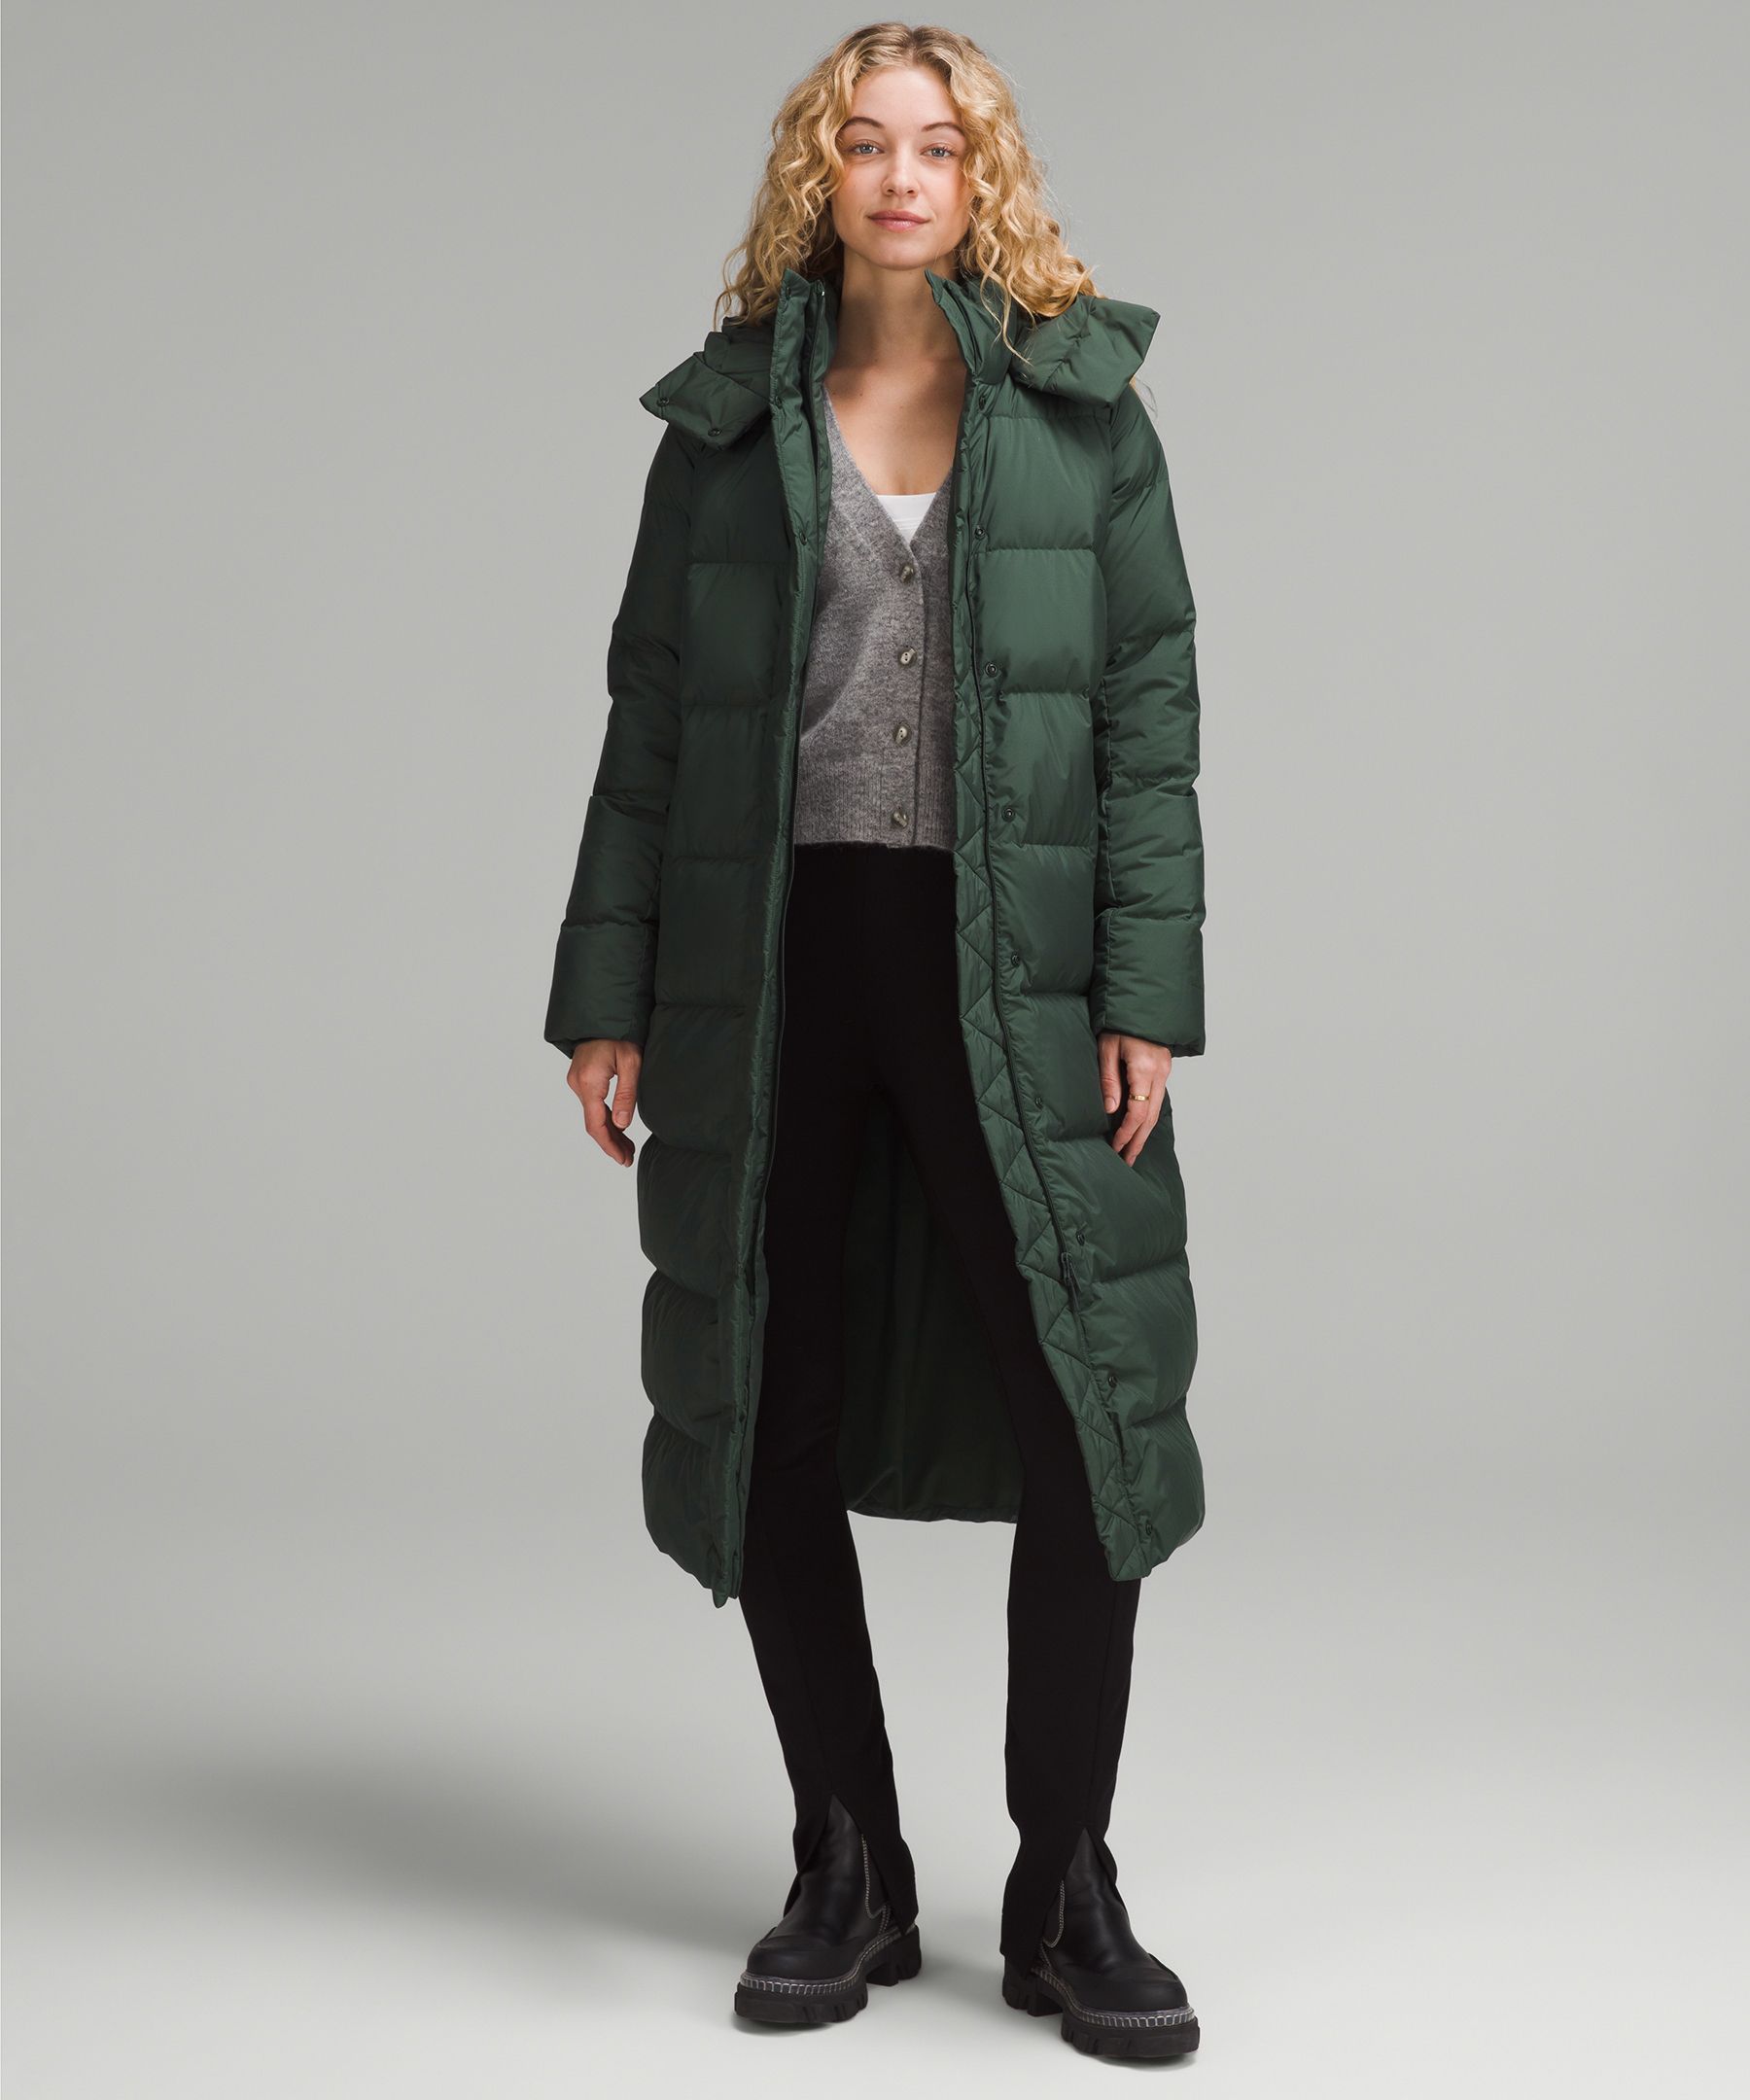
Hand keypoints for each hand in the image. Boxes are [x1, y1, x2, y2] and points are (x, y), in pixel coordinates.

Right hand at [567, 1039, 641, 1165]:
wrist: (602, 1016)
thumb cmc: (619, 1034)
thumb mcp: (631, 1062)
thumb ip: (626, 1093)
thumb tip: (622, 1125)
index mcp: (589, 1083)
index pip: (596, 1124)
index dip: (609, 1145)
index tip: (622, 1159)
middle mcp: (578, 1084)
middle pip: (593, 1124)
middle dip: (610, 1143)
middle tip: (627, 1158)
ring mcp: (577, 1082)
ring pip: (592, 1116)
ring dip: (608, 1132)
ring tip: (627, 1148)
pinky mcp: (581, 1079)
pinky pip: (591, 1106)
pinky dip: (604, 1119)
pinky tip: (617, 1127)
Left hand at [1097, 1032, 1172, 1165]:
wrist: (1141, 1003)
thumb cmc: (1119, 1022)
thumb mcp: (1107, 1048)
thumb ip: (1109, 1079)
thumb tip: (1111, 1110)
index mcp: (1144, 1069)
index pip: (1138, 1111)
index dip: (1127, 1133)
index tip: (1116, 1147)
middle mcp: (1159, 1073)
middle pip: (1151, 1117)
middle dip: (1138, 1141)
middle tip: (1127, 1161)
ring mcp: (1165, 1071)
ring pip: (1157, 1109)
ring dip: (1144, 1132)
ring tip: (1132, 1150)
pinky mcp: (1163, 1068)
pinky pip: (1157, 1098)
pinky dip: (1149, 1117)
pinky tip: (1140, 1127)